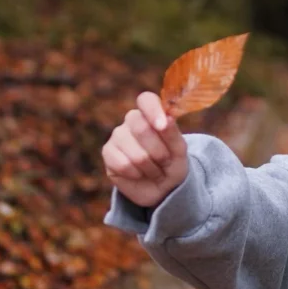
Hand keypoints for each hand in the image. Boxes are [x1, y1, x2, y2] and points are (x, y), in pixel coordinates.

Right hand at [102, 91, 188, 208]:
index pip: (146, 100)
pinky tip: (139, 174)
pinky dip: (136, 174)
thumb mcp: (179, 150)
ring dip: (150, 167)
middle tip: (165, 161)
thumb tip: (167, 119)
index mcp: (152, 113)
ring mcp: (118, 135)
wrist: (162, 188)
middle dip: (158, 151)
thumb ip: (173, 134)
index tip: (162, 126)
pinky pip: (122, 164)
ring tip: (154, 170)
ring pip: (134, 152)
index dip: (153, 111)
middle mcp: (132, 120)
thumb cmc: (172, 164)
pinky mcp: (108, 153)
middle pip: (140, 127)